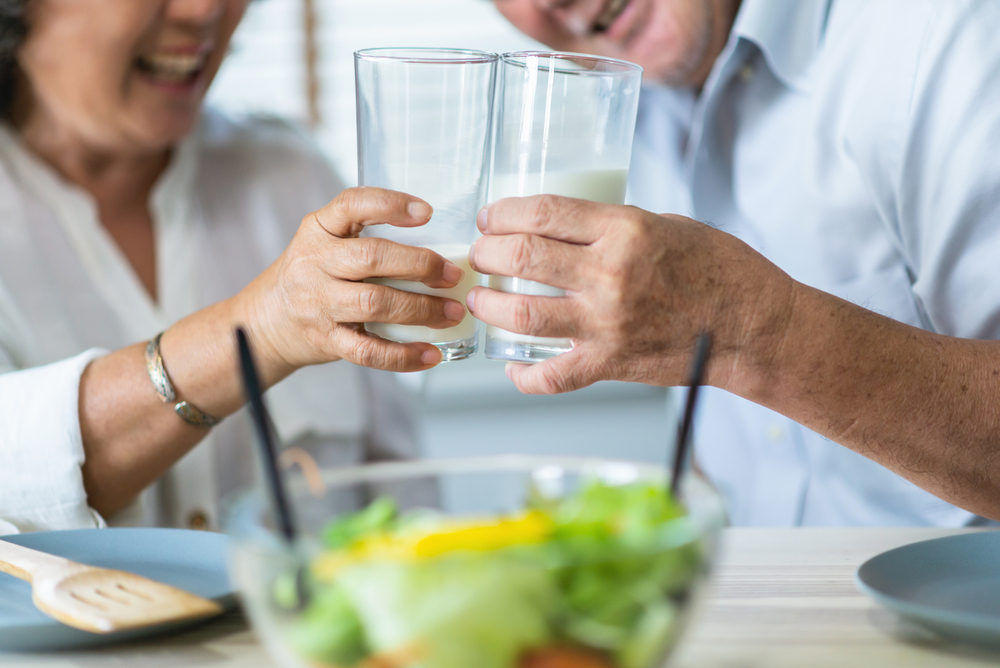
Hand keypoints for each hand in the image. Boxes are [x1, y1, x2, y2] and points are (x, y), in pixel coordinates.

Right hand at [235, 187, 466, 379]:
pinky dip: (403, 355)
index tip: (427, 212)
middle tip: (452, 274)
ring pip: (374, 304)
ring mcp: (318, 304)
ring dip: (421, 309)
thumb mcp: (325, 242)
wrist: (265, 322)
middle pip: (371, 258)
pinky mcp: (326, 340)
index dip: (390, 205)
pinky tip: (430, 353)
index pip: (352, 205)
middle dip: (419, 265)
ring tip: (452, 312)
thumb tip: (439, 247)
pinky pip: (369, 350)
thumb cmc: (311, 275)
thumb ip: (365, 236)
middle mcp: (314, 263)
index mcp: (318, 230)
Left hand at [466, 195, 795, 393]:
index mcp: (625, 230)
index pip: (544, 212)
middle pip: (522, 256)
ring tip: (482, 299)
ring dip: (490, 305)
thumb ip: (613, 228)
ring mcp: (608, 323)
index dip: (504, 212)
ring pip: (522, 313)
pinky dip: (524, 375)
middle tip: (481, 255)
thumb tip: (564, 230)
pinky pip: (553, 376)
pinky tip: (512, 366)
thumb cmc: (719, 270)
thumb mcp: (666, 224)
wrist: (753, 326)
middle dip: (487, 252)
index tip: (491, 217)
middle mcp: (610, 274)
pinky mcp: (612, 363)